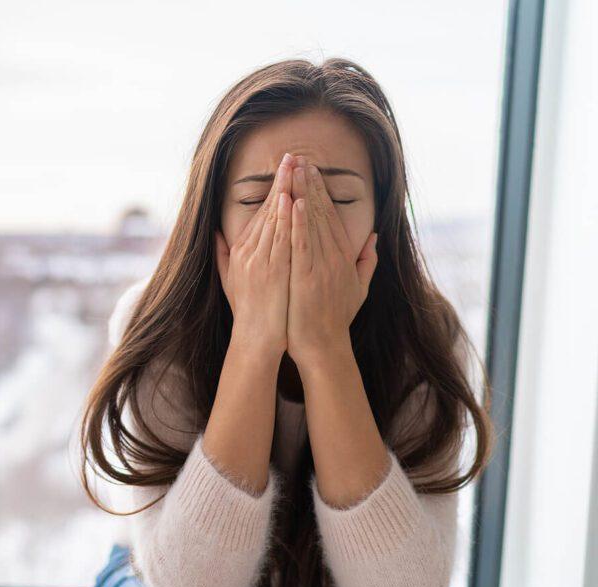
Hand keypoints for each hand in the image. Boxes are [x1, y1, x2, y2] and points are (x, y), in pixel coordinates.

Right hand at [215, 153, 294, 356]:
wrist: (256, 339)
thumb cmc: (249, 312)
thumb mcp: (230, 281)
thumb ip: (223, 255)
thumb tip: (216, 234)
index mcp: (241, 252)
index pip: (260, 214)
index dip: (273, 189)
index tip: (284, 169)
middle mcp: (248, 252)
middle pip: (267, 209)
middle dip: (280, 181)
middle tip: (290, 156)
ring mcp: (260, 261)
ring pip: (274, 218)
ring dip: (285, 191)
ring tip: (295, 167)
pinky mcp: (272, 271)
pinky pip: (281, 239)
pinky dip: (286, 218)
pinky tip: (292, 199)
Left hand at [287, 158, 377, 368]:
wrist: (323, 346)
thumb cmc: (335, 319)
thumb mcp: (357, 288)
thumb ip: (366, 262)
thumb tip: (374, 238)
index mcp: (343, 257)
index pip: (331, 217)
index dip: (322, 192)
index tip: (312, 171)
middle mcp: (334, 257)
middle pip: (322, 213)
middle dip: (311, 184)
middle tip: (300, 158)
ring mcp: (321, 266)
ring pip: (312, 223)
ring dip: (304, 194)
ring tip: (296, 170)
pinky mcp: (308, 277)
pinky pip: (302, 244)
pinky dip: (299, 223)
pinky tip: (296, 202)